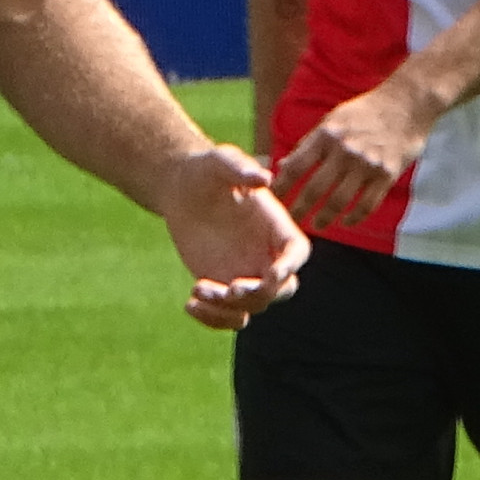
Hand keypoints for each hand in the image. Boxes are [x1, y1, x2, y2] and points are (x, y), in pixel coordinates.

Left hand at [157, 142, 304, 329]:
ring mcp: (246, 274)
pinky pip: (227, 315)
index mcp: (277, 226)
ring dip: (229, 309)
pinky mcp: (222, 287)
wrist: (182, 188)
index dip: (290, 265)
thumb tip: (265, 178)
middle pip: (280, 289)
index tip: (273, 274)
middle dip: (261, 294)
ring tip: (198, 289)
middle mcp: (267, 255)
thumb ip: (241, 168)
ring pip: (252, 307)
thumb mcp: (222, 161)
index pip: (297, 252)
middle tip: (232, 289)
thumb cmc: (208, 169)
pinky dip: (213, 319)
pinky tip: (190, 304)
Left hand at [273, 76, 434, 231]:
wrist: (406, 105)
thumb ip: (308, 144)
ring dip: (324, 218)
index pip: (296, 167)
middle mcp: (345, 150)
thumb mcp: (331, 121)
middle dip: (298, 210)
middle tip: (290, 222)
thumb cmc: (364, 113)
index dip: (281, 187)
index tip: (272, 200)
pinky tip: (345, 221)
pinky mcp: (387, 174)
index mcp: (326, 135)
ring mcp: (367, 164)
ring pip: (339, 202)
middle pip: (314, 189)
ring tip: (316, 225)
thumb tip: (282, 166)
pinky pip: (367, 204)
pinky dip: (354, 217)